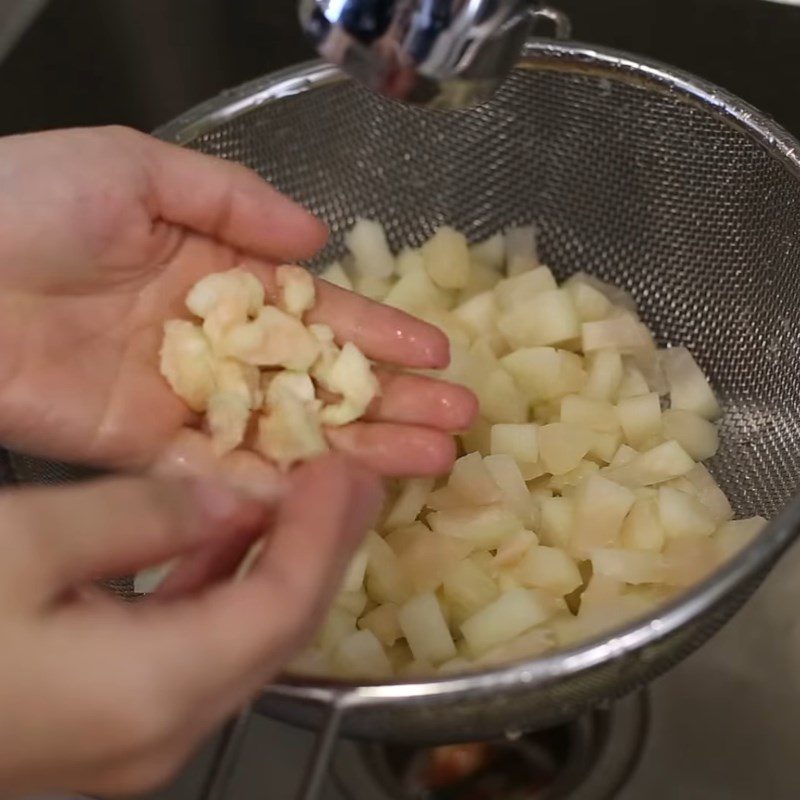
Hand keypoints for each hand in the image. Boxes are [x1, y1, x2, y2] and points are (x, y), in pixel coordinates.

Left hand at [0, 127, 475, 473]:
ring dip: (360, 449)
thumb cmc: (28, 201)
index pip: (317, 312)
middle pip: (319, 381)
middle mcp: (215, 343)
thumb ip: (236, 202)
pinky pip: (224, 470)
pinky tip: (340, 494)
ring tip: (431, 459)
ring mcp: (185, 399)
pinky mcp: (145, 447)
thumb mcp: (141, 169)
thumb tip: (318, 239)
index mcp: (220, 276)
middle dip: (392, 399)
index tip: (436, 351)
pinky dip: (281, 485)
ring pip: (288, 432)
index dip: (379, 332)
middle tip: (457, 420)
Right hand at [0, 454, 381, 795]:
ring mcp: (126, 745)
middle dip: (319, 549)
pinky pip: (189, 655)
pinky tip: (211, 543)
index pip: (285, 605)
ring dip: (270, 566)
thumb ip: (139, 517)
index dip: (326, 533)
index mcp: (154, 689)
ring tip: (294, 498)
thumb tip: (223, 496)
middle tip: (348, 480)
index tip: (350, 469)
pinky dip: (213, 592)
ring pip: (238, 643)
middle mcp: (159, 734)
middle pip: (278, 632)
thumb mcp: (22, 541)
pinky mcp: (94, 730)